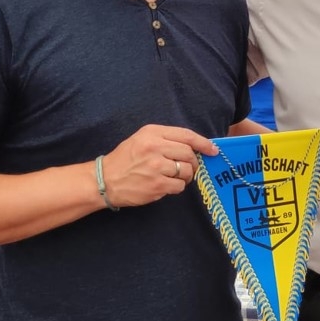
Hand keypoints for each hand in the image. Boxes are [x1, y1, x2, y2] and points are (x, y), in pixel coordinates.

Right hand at [99, 124, 218, 210]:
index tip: (213, 150)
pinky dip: (177, 187)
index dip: (203, 143)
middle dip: (193, 163)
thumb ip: (164, 140)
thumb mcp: (141, 139)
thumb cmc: (125, 159)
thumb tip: (192, 147)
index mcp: (152, 133)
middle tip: (189, 168)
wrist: (106, 179)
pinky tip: (166, 185)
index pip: (186, 135)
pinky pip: (179, 186)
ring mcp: (157, 167)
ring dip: (185, 176)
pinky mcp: (157, 185)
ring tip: (174, 177)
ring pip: (186, 171)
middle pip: (189, 154)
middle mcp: (155, 147)